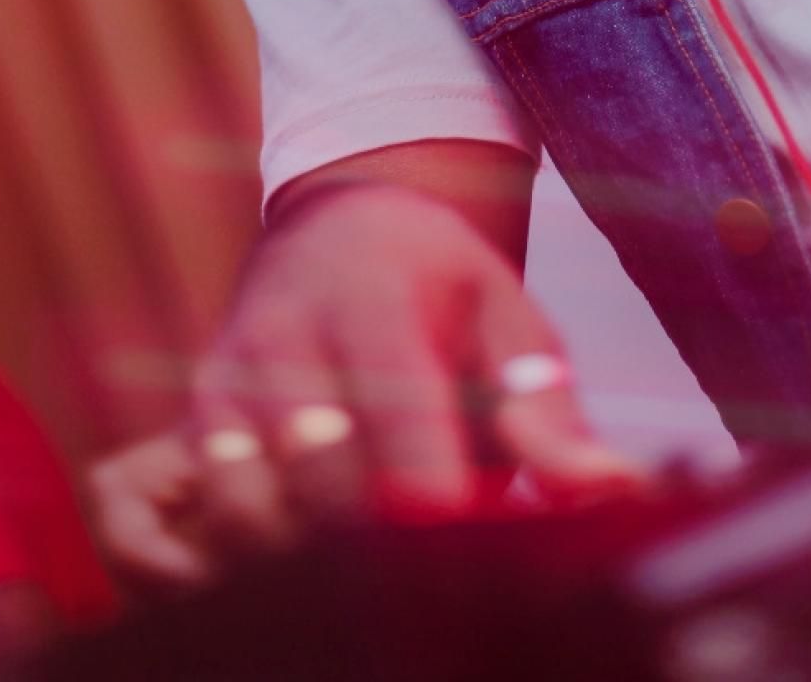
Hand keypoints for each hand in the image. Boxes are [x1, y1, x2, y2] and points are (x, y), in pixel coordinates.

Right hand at [89, 184, 638, 587]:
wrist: (337, 228)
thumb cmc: (436, 283)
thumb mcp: (505, 315)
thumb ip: (546, 409)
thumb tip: (612, 489)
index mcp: (370, 298)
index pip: (396, 414)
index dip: (435, 501)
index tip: (477, 557)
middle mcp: (282, 340)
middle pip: (322, 481)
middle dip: (384, 544)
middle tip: (442, 582)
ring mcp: (227, 386)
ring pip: (257, 515)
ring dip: (320, 561)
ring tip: (383, 572)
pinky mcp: (198, 430)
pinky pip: (215, 525)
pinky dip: (262, 562)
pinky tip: (320, 566)